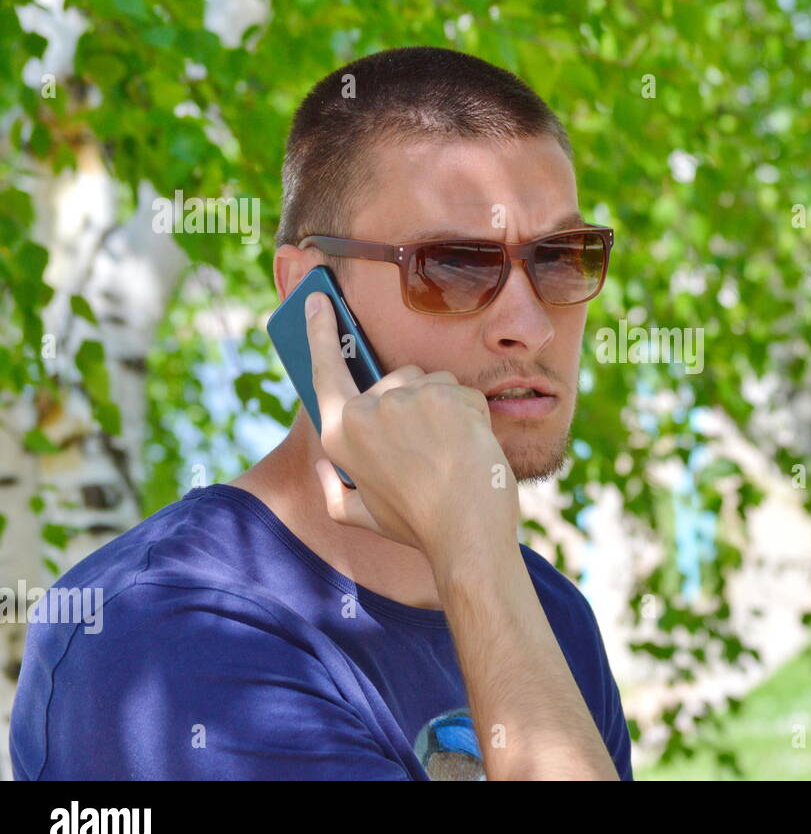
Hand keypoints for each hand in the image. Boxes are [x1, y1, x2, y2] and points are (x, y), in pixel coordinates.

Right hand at [304, 291, 519, 570]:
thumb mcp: (361, 516)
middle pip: (395, 378)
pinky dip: (470, 414)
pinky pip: (462, 392)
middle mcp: (368, 409)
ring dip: (443, 407)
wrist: (468, 534)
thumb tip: (323, 466)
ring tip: (449, 451)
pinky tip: (469, 446)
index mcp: (340, 435)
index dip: (318, 332)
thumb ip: (334, 490)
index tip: (317, 300)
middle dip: (414, 402)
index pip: (324, 370)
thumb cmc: (418, 526)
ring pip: (432, 382)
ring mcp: (408, 398)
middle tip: (430, 448)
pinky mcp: (447, 394)